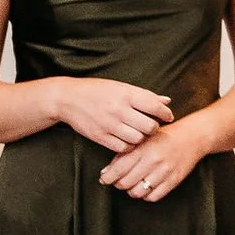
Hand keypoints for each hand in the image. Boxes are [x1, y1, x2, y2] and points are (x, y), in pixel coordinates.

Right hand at [57, 76, 173, 153]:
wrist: (67, 98)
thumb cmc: (97, 91)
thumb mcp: (121, 87)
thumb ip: (144, 95)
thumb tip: (167, 101)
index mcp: (126, 94)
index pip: (155, 106)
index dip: (165, 114)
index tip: (167, 117)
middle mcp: (119, 109)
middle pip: (149, 126)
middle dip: (154, 128)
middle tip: (152, 127)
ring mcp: (109, 124)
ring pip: (138, 139)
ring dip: (141, 138)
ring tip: (139, 133)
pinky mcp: (100, 136)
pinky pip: (123, 148)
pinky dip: (128, 146)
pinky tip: (127, 140)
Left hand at [99, 112, 209, 200]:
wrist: (192, 137)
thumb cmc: (163, 137)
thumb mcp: (142, 140)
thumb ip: (124, 154)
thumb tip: (106, 173)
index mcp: (143, 148)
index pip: (118, 169)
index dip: (107, 178)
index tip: (104, 179)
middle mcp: (153, 160)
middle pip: (125, 183)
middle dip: (119, 184)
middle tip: (119, 181)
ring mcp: (164, 171)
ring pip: (138, 192)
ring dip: (132, 190)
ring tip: (134, 184)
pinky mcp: (174, 180)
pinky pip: (153, 197)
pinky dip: (146, 195)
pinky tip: (146, 187)